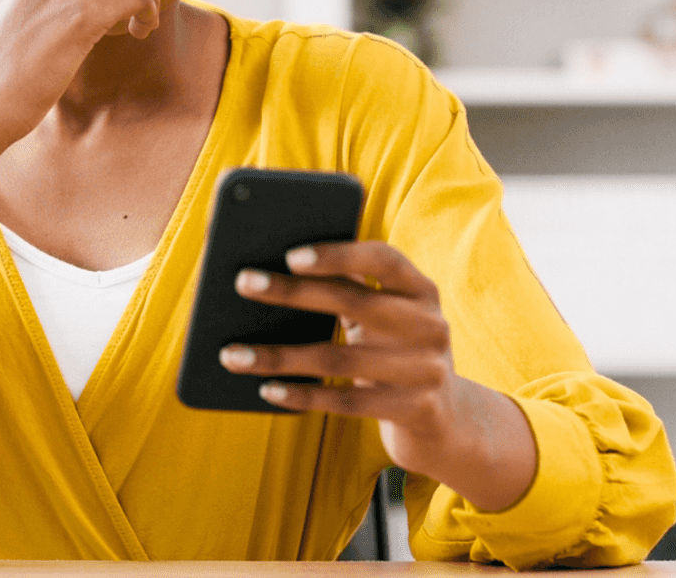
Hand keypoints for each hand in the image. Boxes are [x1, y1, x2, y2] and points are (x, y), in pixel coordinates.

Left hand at [219, 240, 536, 511]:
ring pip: (339, 358)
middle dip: (291, 291)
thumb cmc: (393, 353)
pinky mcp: (415, 410)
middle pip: (352, 302)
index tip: (291, 254)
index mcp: (421, 290)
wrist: (444, 422)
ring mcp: (426, 369)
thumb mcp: (383, 319)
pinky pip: (346, 402)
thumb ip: (348, 290)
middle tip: (242, 282)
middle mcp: (430, 324)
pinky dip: (302, 394)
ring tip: (231, 354)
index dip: (338, 254)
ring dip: (277, 356)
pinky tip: (266, 390)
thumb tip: (270, 273)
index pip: (382, 258)